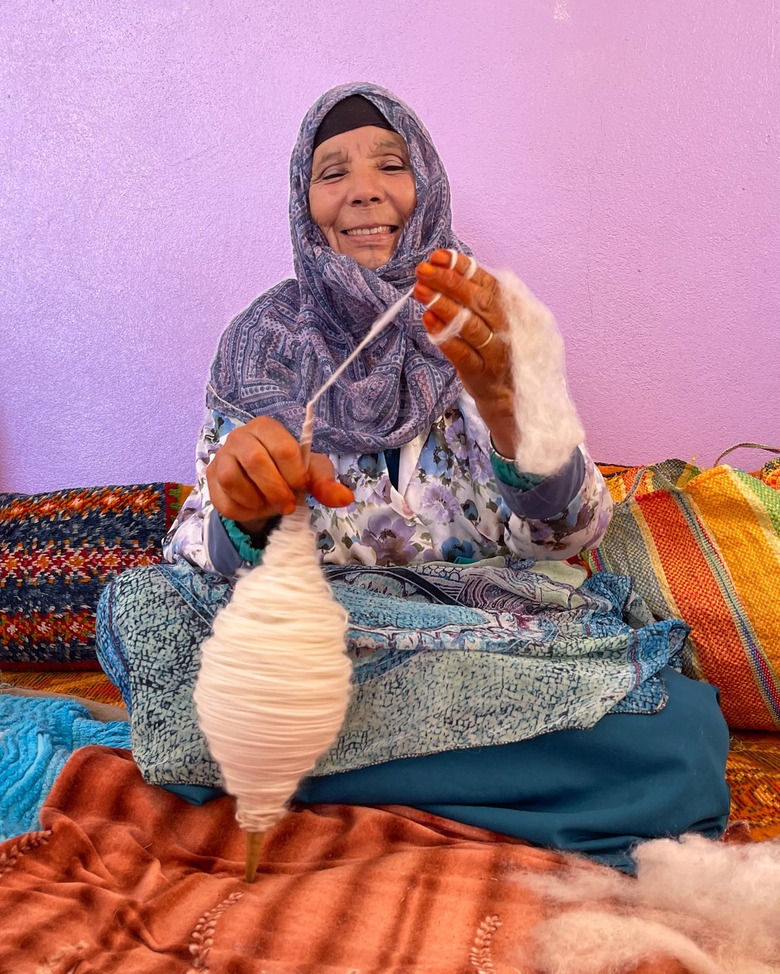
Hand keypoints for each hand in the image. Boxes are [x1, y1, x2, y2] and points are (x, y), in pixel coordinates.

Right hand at [206, 416, 353, 537]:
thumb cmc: (289, 472)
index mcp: (267, 427)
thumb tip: (345, 498)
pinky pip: (222, 499)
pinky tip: (254, 507)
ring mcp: (221, 456)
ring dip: (256, 499)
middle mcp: (240, 436)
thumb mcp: (311, 474)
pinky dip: (243, 510)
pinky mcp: (210, 480)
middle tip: (286, 505)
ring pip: (231, 478)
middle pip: (255, 460)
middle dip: (275, 489)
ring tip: (269, 504)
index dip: (295, 474)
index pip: (283, 448)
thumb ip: (326, 484)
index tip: (301, 486)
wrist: (263, 486)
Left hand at [414, 249, 517, 457]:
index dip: (464, 268)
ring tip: (421, 292)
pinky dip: (445, 338)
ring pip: (472, 325)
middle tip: (424, 270)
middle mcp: (506, 330)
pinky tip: (428, 322)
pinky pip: (463, 354)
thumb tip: (447, 271)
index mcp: (509, 313)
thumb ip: (477, 302)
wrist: (511, 404)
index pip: (488, 283)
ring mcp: (495, 354)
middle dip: (450, 282)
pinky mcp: (482, 376)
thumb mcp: (493, 326)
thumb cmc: (496, 359)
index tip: (440, 256)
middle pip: (479, 301)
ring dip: (445, 306)